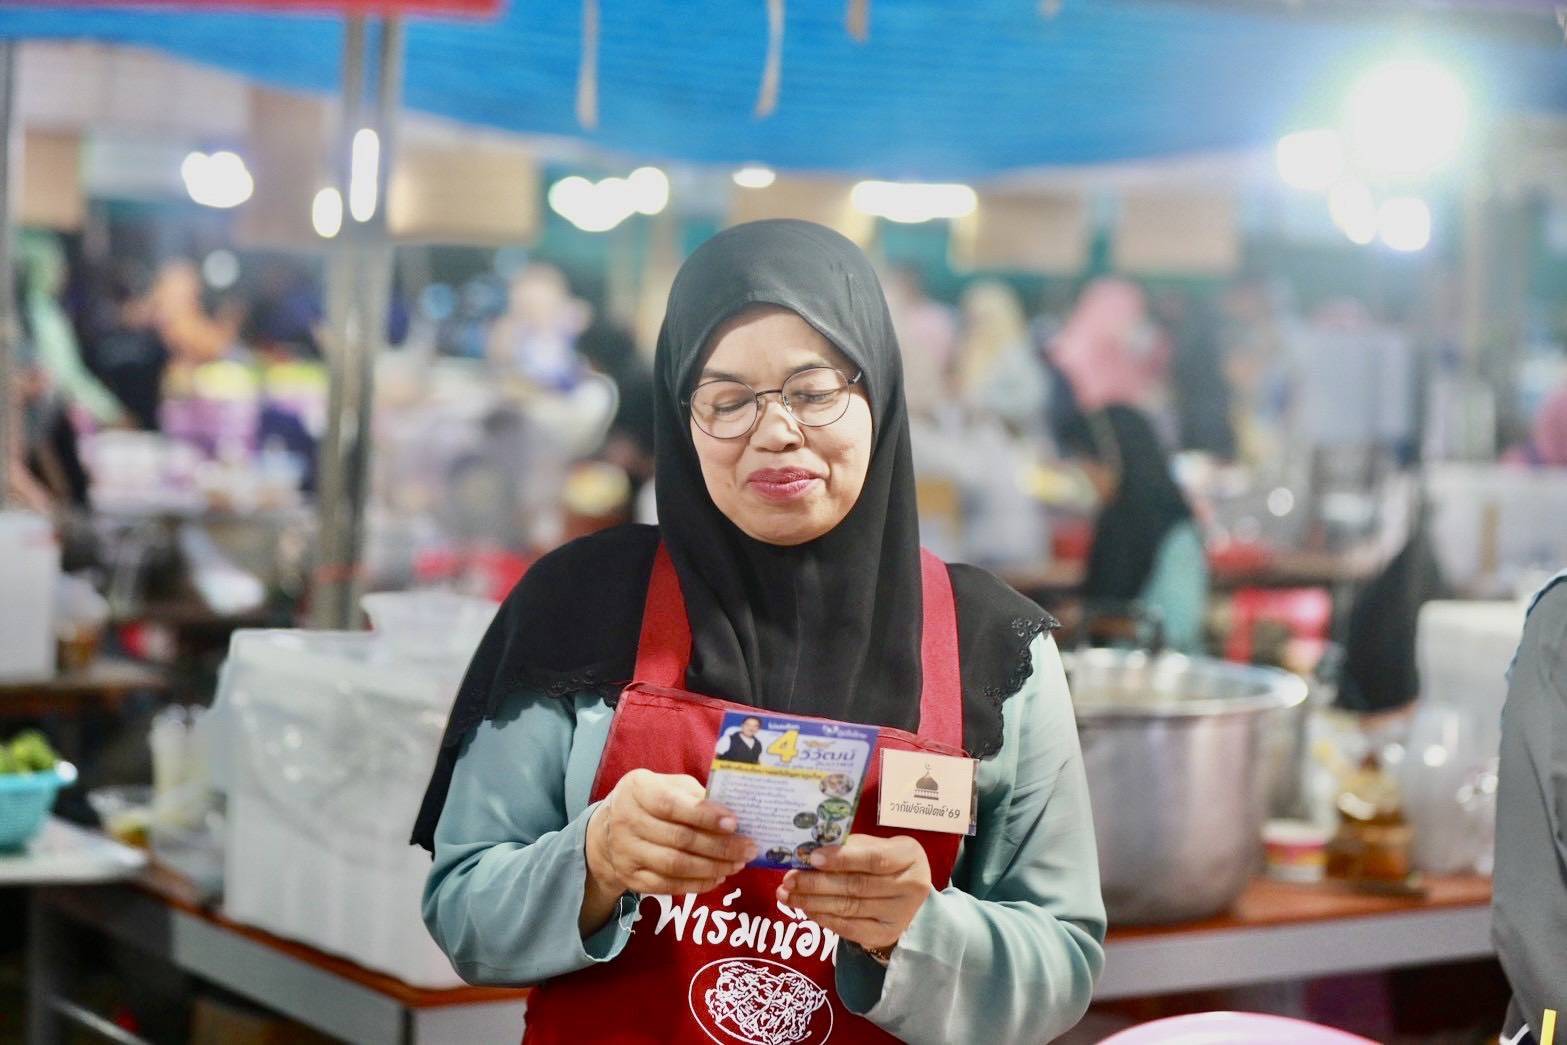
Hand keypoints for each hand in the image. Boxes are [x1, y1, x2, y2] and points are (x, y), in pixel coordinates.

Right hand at [587, 769, 755, 896]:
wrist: (608, 829)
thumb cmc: (651, 800)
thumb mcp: (669, 785)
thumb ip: (696, 795)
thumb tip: (734, 811)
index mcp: (638, 789)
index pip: (672, 804)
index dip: (704, 815)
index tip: (734, 823)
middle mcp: (626, 820)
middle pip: (679, 839)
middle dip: (719, 846)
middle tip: (748, 849)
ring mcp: (626, 852)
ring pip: (675, 865)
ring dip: (712, 867)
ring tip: (738, 864)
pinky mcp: (630, 877)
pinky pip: (667, 886)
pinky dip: (696, 884)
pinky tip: (718, 877)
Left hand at [776, 834, 931, 950]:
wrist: (907, 894)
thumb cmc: (884, 861)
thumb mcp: (874, 845)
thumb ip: (848, 847)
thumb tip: (808, 853)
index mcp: (909, 855)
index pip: (874, 858)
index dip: (842, 858)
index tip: (812, 857)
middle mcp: (911, 886)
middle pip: (857, 886)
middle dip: (817, 882)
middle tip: (788, 879)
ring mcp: (900, 914)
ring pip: (849, 907)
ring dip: (813, 902)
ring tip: (787, 895)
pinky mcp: (886, 934)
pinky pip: (849, 928)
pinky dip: (824, 918)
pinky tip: (806, 909)